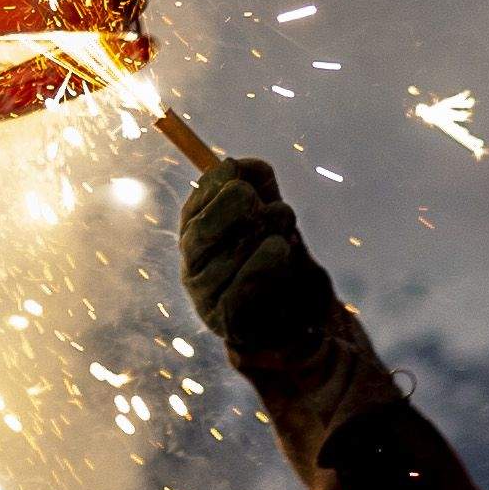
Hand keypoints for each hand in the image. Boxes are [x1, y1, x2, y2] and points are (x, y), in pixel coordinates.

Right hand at [176, 159, 335, 367]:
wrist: (296, 316)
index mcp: (195, 234)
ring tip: (286, 235)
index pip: (196, 202)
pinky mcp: (227, 323)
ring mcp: (205, 297)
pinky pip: (241, 288)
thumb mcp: (270, 211)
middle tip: (274, 207)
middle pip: (204, 229)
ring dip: (268, 235)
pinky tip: (279, 250)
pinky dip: (263, 264)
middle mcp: (192, 265)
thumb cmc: (277, 256)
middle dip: (240, 208)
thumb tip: (243, 165)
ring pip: (229, 255)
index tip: (242, 173)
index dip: (218, 182)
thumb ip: (259, 184)